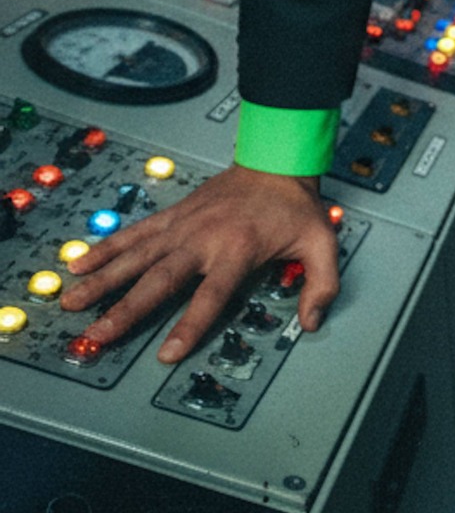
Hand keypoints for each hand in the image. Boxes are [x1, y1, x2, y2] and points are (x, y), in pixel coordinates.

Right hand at [57, 165, 339, 364]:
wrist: (276, 159)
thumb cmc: (295, 205)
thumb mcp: (322, 243)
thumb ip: (321, 284)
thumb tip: (312, 321)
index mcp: (237, 250)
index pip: (210, 297)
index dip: (188, 326)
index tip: (166, 353)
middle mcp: (203, 239)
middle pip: (159, 280)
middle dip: (126, 309)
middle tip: (97, 334)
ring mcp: (183, 226)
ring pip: (136, 256)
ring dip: (104, 280)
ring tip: (73, 302)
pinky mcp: (173, 215)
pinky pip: (135, 234)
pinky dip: (107, 248)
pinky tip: (80, 264)